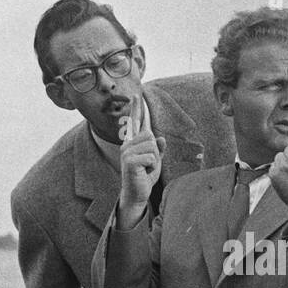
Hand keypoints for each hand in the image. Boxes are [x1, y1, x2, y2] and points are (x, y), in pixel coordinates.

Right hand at [116, 99, 164, 227]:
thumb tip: (161, 138)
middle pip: (150, 135)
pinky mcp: (129, 161)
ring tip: (145, 168)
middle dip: (155, 151)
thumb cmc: (144, 176)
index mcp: (132, 142)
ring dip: (154, 160)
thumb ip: (158, 149)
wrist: (137, 193)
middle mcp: (127, 144)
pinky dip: (152, 167)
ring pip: (152, 146)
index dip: (136, 108)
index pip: (135, 122)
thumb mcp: (155, 161)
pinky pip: (151, 157)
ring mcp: (126, 152)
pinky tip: (143, 172)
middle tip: (147, 163)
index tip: (136, 94)